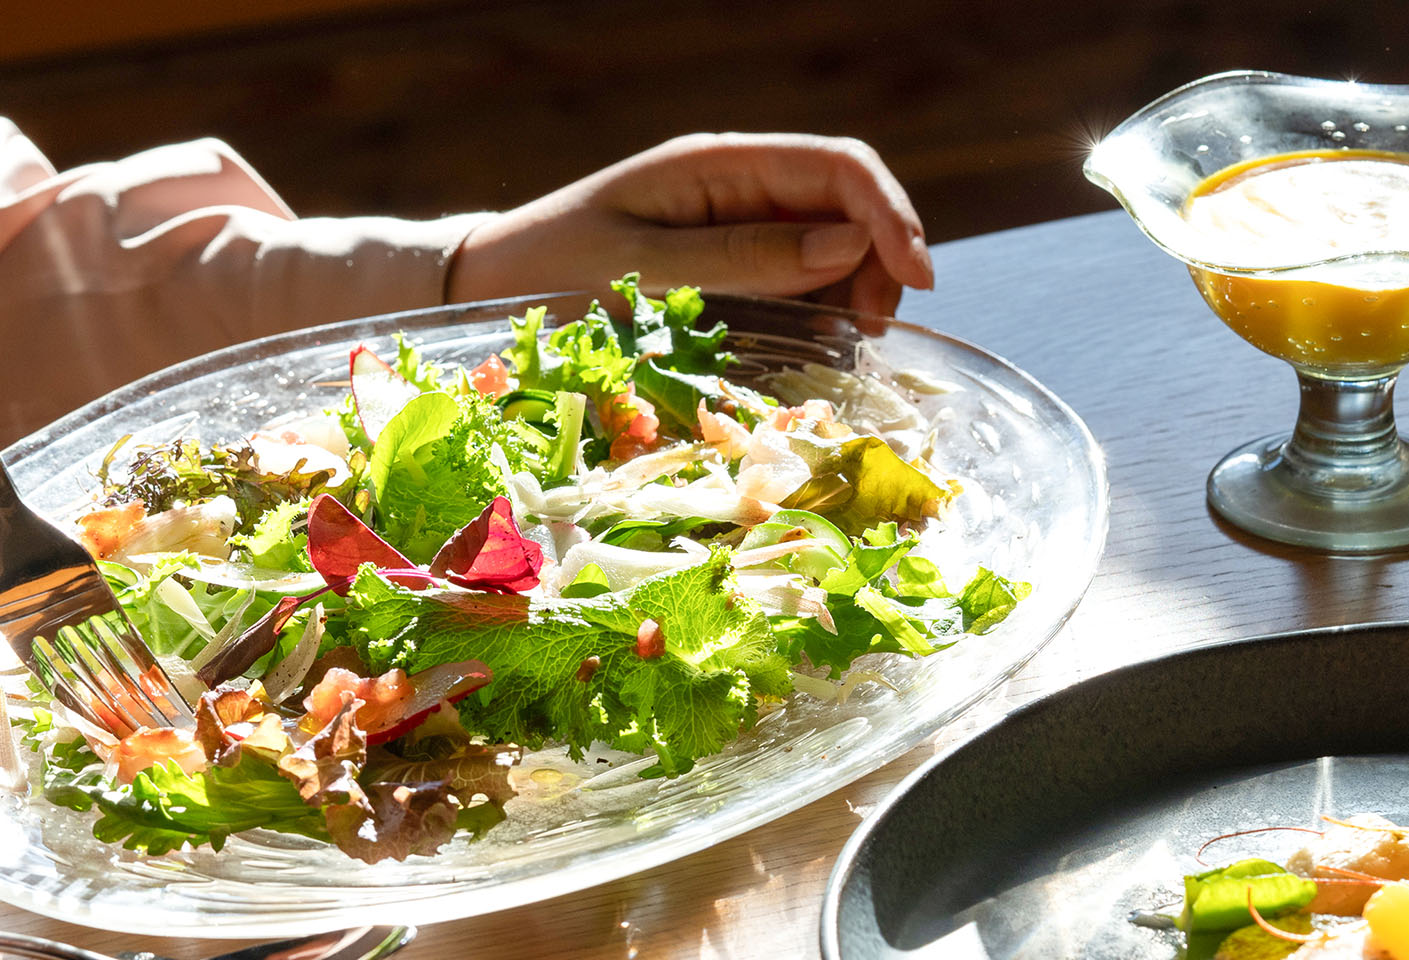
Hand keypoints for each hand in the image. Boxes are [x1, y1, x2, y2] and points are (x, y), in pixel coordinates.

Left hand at [445, 132, 932, 316]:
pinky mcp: (728, 260)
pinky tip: (816, 346)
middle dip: (880, 262)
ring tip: (845, 347)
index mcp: (718, 163)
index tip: (917, 279)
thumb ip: (744, 258)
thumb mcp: (645, 268)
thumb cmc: (551, 269)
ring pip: (833, 243)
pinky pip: (798, 274)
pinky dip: (822, 307)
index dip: (891, 215)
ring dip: (855, 290)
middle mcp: (737, 183)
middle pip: (849, 204)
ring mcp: (735, 220)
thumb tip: (849, 243)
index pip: (837, 166)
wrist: (491, 283)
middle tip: (871, 336)